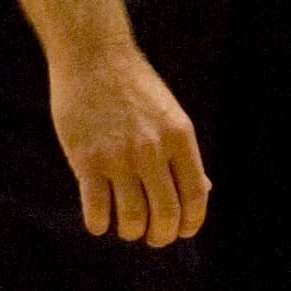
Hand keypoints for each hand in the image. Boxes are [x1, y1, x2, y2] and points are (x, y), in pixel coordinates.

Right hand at [48, 40, 209, 247]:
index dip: (190, 224)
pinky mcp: (86, 159)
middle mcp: (152, 149)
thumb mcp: (169, 115)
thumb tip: (204, 192)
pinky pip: (97, 212)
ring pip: (132, 221)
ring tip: (125, 225)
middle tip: (151, 235)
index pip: (195, 197)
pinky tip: (99, 217)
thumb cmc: (132, 86)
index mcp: (179, 136)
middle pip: (166, 216)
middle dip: (160, 236)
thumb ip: (183, 155)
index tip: (181, 230)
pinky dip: (99, 224)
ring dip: (130, 232)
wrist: (92, 54)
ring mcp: (119, 155)